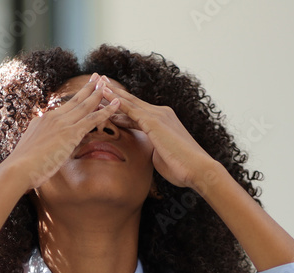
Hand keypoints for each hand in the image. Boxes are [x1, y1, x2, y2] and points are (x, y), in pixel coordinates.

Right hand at [4, 73, 121, 190]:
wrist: (18, 169)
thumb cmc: (22, 167)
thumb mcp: (31, 150)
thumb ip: (40, 145)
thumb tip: (44, 146)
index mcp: (43, 121)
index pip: (64, 108)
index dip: (76, 99)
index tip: (82, 91)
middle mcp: (53, 118)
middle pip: (75, 100)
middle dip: (88, 87)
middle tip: (97, 76)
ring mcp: (62, 124)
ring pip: (85, 105)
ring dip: (98, 93)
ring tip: (108, 82)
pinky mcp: (70, 134)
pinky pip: (92, 119)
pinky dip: (106, 110)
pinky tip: (117, 104)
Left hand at [99, 77, 221, 190]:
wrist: (198, 169)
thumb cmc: (182, 168)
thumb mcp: (163, 155)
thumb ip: (155, 148)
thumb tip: (152, 151)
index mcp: (163, 121)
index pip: (137, 112)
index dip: (121, 106)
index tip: (106, 102)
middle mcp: (161, 113)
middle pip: (132, 102)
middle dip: (114, 93)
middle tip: (97, 83)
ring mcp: (158, 115)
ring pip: (129, 102)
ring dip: (110, 92)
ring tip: (95, 83)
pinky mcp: (154, 121)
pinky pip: (130, 109)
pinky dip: (115, 100)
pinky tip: (102, 93)